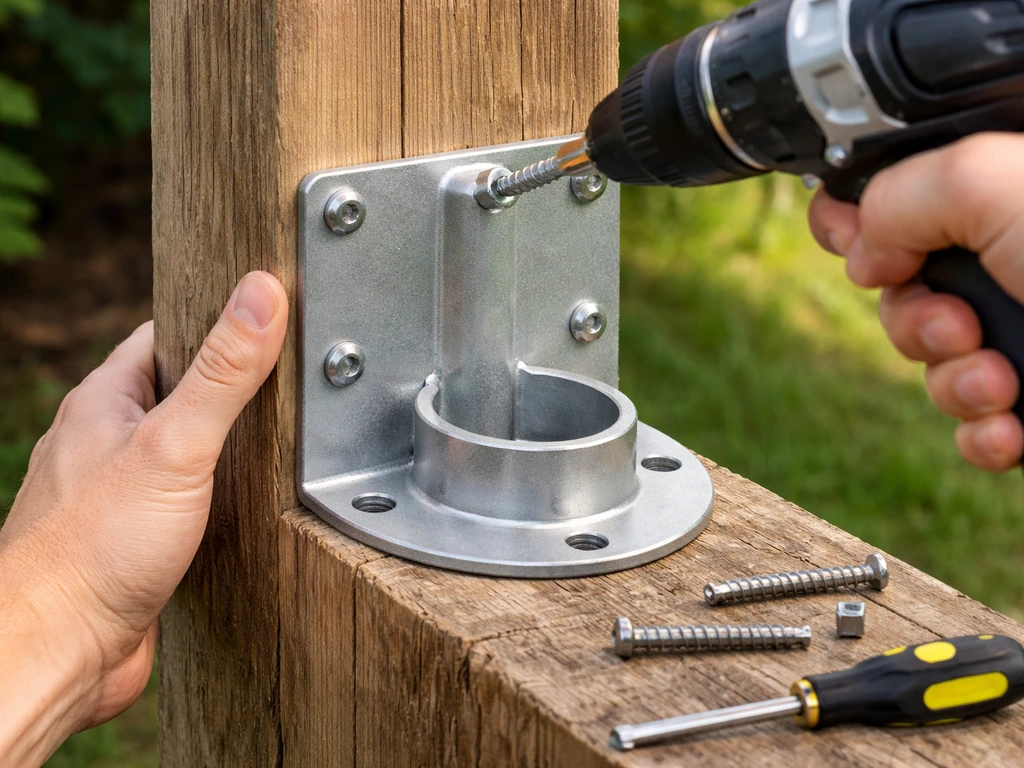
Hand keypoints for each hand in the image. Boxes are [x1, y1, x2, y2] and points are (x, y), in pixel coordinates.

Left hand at [0, 272, 287, 764]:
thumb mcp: (175, 444)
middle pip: (178, 392)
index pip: (165, 336)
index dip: (216, 320)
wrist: (56, 651)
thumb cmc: (93, 548)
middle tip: (286, 383)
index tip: (267, 315)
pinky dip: (216, 497)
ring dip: (224, 448)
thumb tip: (262, 294)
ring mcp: (119, 493)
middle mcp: (106, 442)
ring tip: (277, 444)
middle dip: (231, 388)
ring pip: (181, 450)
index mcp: (105, 403)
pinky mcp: (136, 541)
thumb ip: (223, 372)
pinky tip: (244, 508)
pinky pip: (183, 501)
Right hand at [808, 133, 1023, 471]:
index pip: (897, 190)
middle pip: (899, 286)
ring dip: (949, 382)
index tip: (855, 244)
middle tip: (956, 323)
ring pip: (931, 359)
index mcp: (995, 189)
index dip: (858, 220)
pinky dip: (981, 433)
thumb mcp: (990, 181)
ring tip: (996, 383)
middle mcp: (1007, 252)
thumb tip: (864, 245)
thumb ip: (900, 191)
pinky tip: (1010, 427)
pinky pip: (973, 422)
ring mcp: (1022, 324)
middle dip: (914, 320)